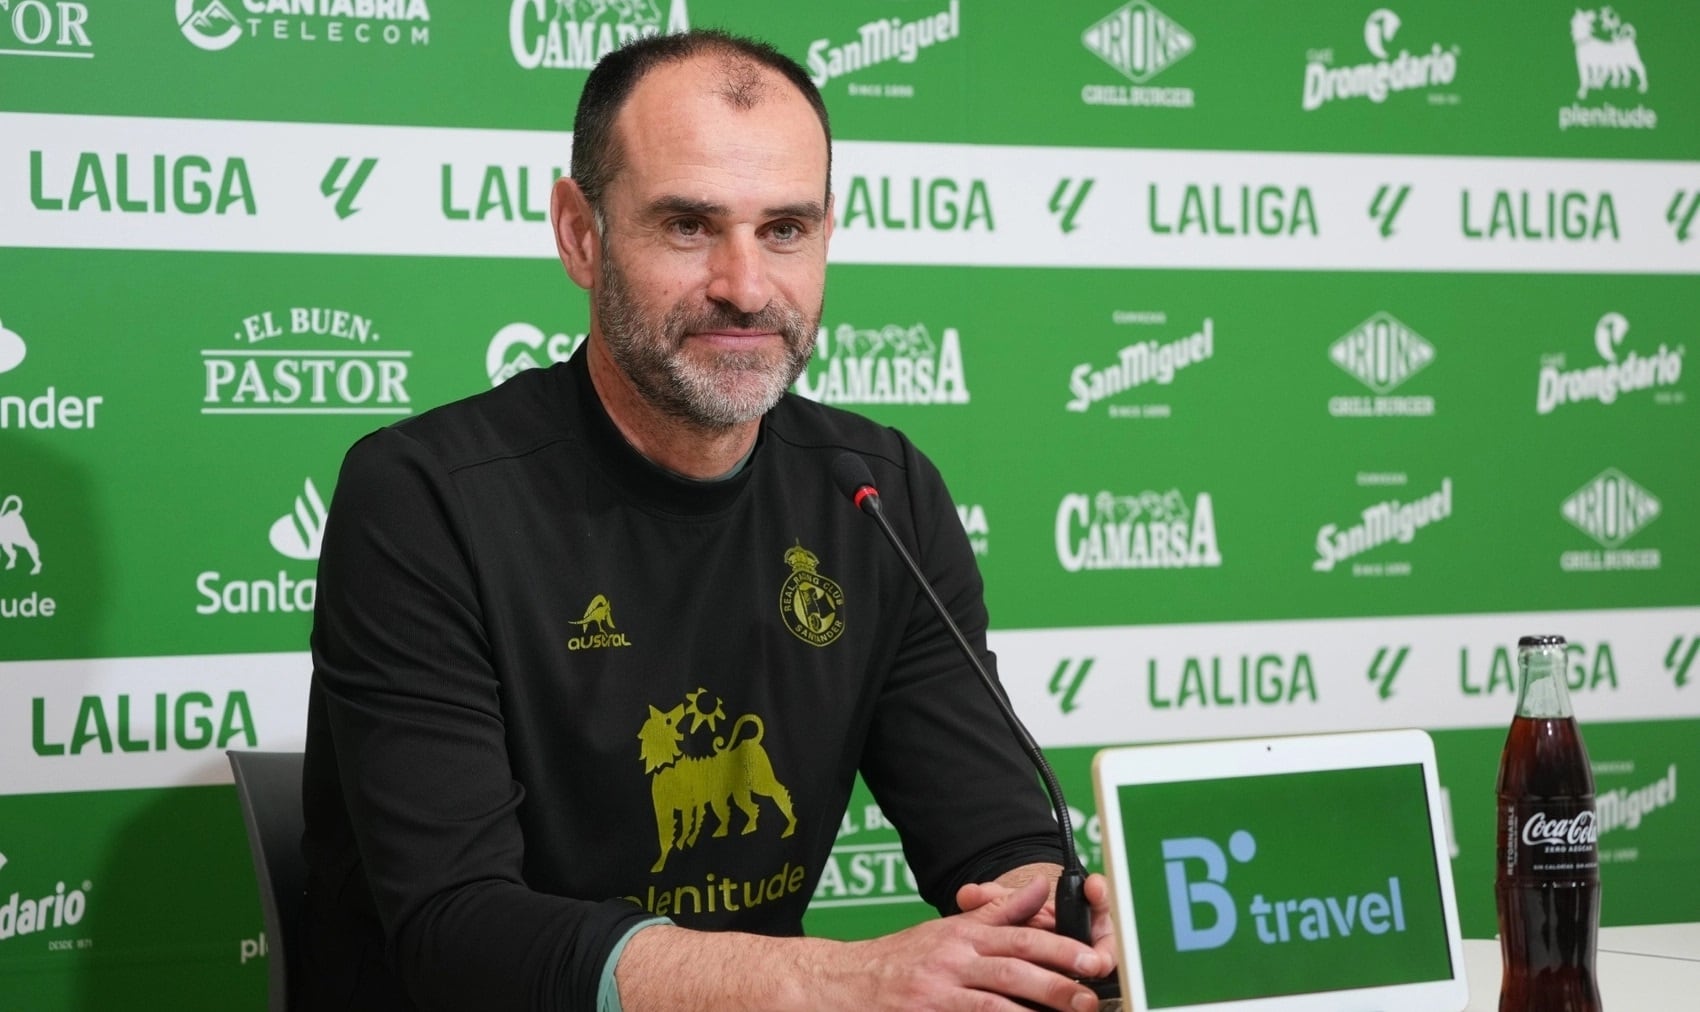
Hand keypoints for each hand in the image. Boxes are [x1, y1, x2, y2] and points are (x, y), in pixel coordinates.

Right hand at [839, 875, 1106, 1010]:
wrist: (844, 983)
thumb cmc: (899, 960)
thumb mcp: (948, 930)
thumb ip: (997, 914)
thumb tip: (1039, 890)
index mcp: (963, 936)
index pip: (1021, 938)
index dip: (1060, 949)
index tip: (1091, 961)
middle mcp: (953, 960)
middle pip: (1014, 970)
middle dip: (1057, 984)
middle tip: (1091, 998)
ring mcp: (937, 992)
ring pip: (995, 1004)